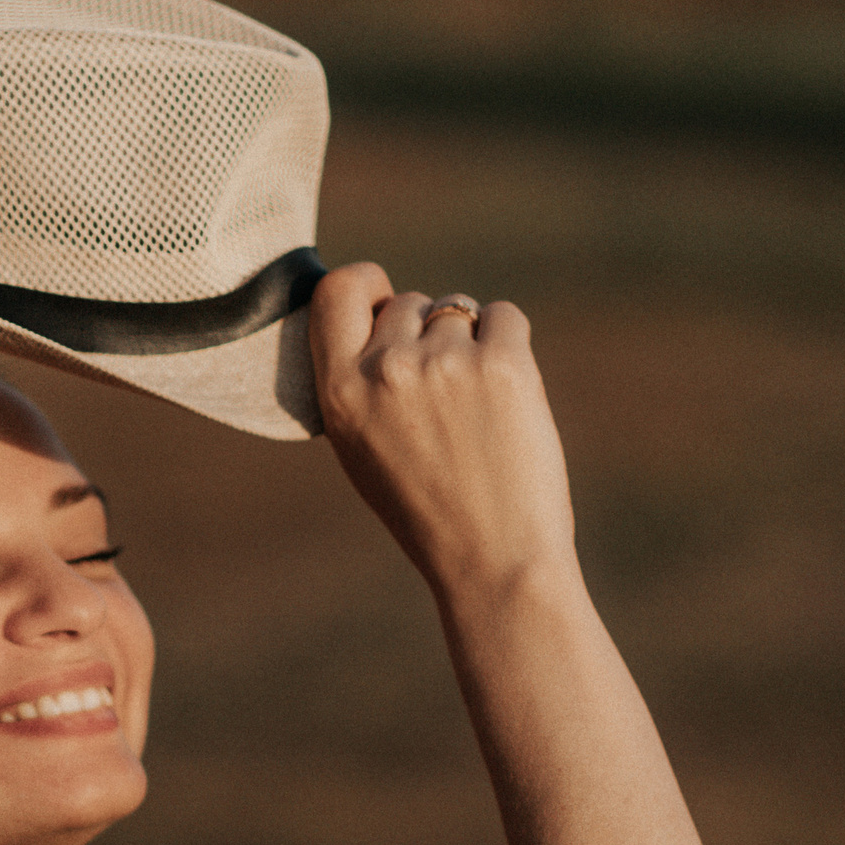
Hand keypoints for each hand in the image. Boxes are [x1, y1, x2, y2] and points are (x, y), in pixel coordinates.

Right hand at [310, 259, 575, 595]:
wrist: (491, 560)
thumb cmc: (426, 511)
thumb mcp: (361, 448)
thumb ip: (360, 381)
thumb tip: (384, 313)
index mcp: (338, 394)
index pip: (336, 290)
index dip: (366, 284)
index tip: (385, 301)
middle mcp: (386, 370)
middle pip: (409, 303)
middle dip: (429, 332)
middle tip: (445, 396)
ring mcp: (444, 363)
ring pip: (459, 310)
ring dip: (472, 344)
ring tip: (476, 411)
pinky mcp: (503, 363)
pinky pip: (504, 317)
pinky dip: (508, 346)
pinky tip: (506, 399)